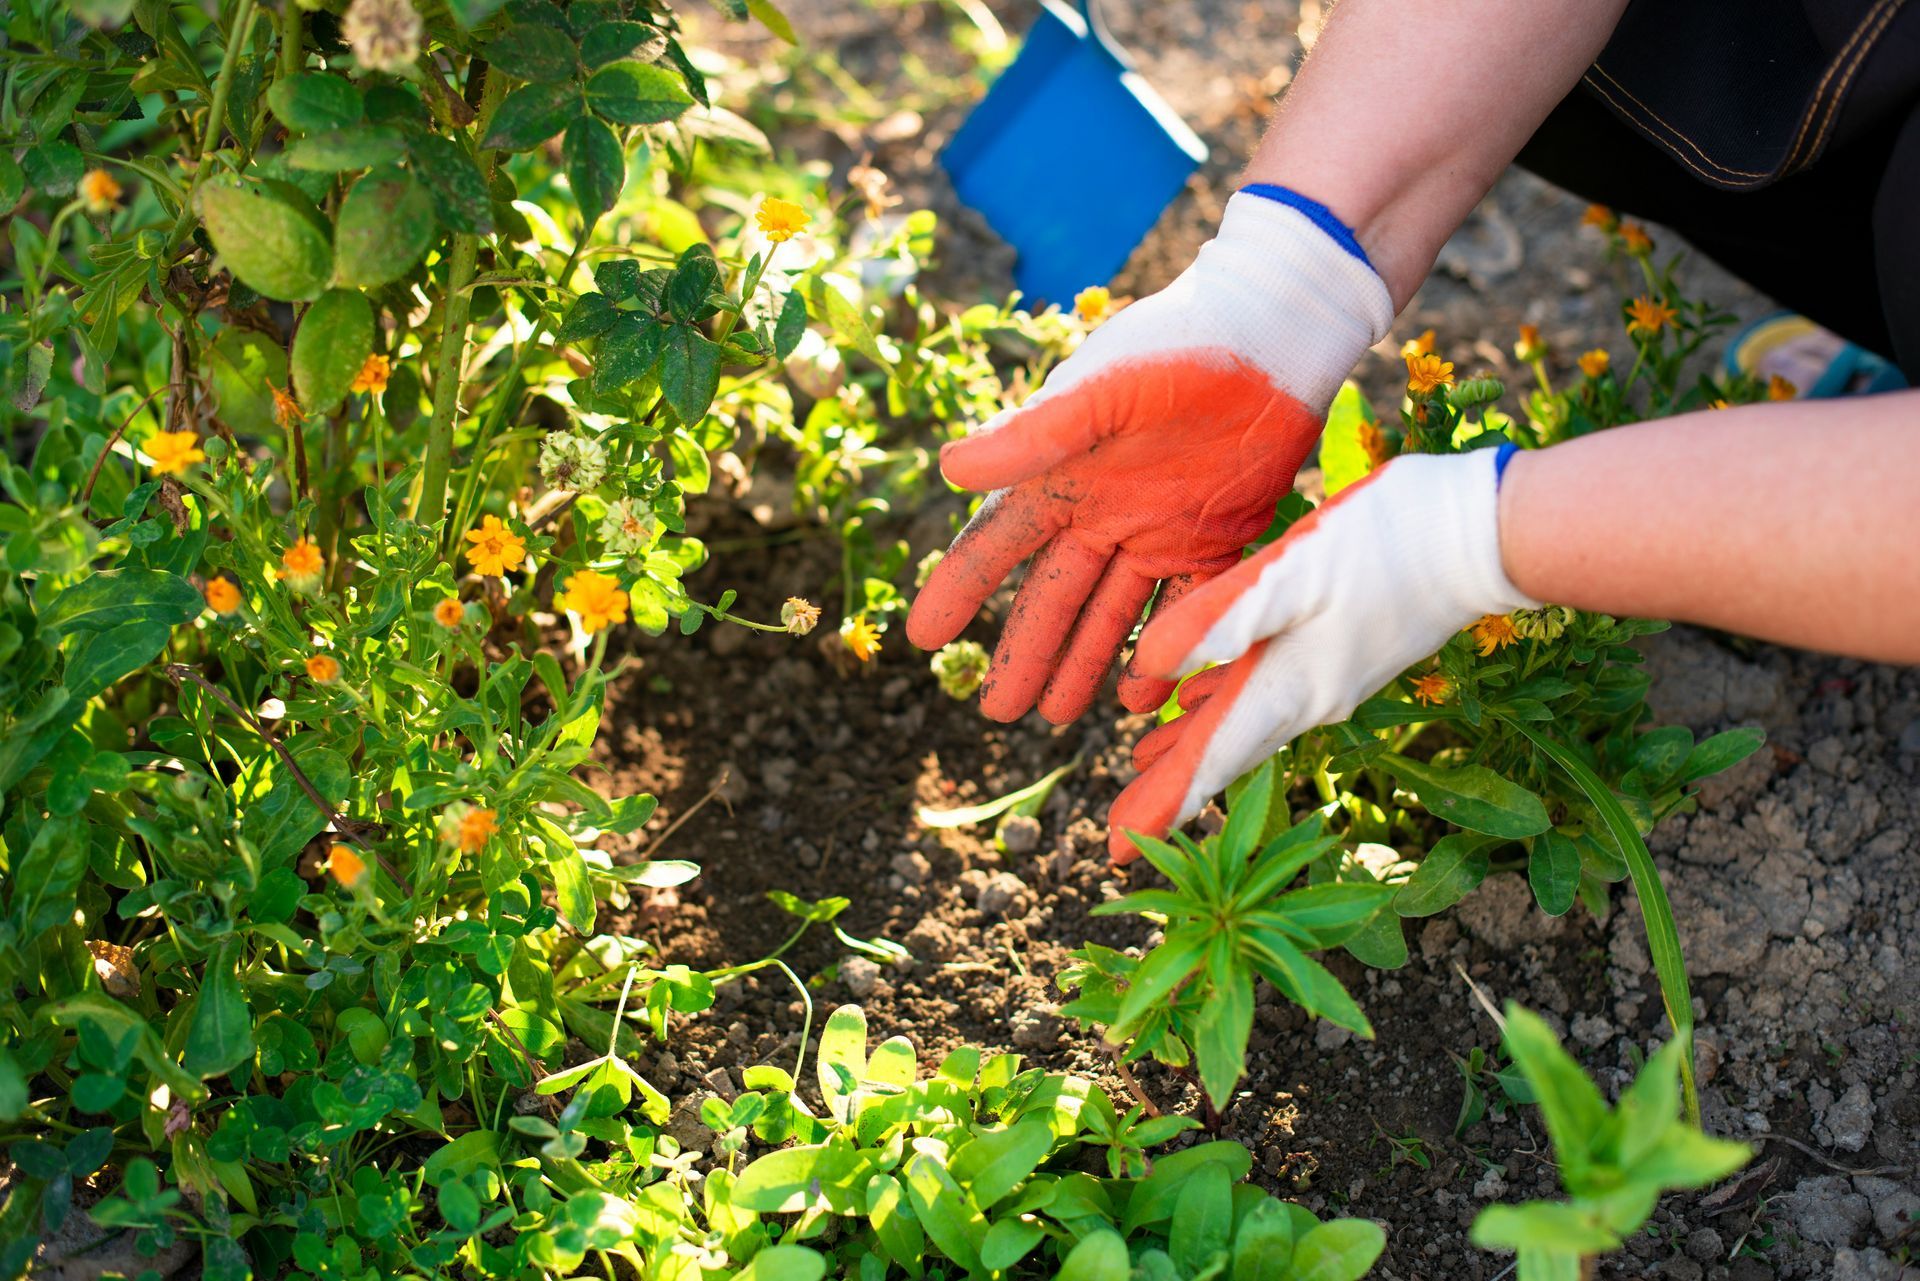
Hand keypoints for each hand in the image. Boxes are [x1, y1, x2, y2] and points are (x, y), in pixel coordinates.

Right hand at [906, 190, 1393, 724]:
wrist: (1273, 332)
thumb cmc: (1177, 346)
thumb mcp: (1099, 391)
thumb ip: (1031, 437)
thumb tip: (948, 470)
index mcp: (1060, 476)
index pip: (995, 546)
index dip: (958, 592)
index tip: (922, 639)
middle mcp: (1100, 511)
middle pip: (1052, 598)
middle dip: (1025, 654)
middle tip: (999, 714)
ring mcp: (1157, 530)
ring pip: (1111, 615)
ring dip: (1084, 664)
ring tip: (1059, 718)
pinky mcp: (1215, 538)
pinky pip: (1184, 609)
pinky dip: (1166, 653)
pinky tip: (1145, 696)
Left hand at [1107, 449, 1536, 859]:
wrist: (1487, 533)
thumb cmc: (1390, 544)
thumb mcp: (1295, 571)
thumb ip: (1224, 619)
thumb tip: (1150, 667)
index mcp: (1290, 688)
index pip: (1213, 762)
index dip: (1160, 805)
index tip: (1115, 851)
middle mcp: (1308, 698)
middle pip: (1224, 755)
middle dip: (1168, 791)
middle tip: (1115, 835)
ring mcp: (1329, 679)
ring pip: (1243, 724)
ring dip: (1193, 748)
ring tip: (1141, 764)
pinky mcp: (1343, 651)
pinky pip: (1267, 693)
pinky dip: (1224, 703)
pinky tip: (1201, 695)